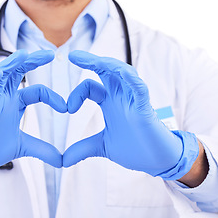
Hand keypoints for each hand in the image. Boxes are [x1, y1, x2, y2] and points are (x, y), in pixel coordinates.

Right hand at [0, 50, 65, 177]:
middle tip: (50, 53)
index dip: (52, 97)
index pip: (37, 92)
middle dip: (32, 61)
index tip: (66, 108)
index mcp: (15, 103)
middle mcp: (4, 98)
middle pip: (18, 73)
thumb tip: (62, 161)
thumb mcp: (23, 147)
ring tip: (24, 54)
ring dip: (11, 64)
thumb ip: (43, 150)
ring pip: (0, 76)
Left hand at [63, 51, 198, 179]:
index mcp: (109, 102)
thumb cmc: (133, 148)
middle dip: (91, 61)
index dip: (76, 95)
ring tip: (93, 60)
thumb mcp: (101, 147)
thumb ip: (82, 149)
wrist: (156, 161)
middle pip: (106, 71)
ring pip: (123, 73)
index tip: (68, 109)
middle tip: (72, 55)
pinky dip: (133, 80)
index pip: (90, 87)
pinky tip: (123, 73)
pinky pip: (140, 89)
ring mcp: (133, 100)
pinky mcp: (145, 109)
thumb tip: (62, 160)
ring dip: (109, 65)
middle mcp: (120, 96)